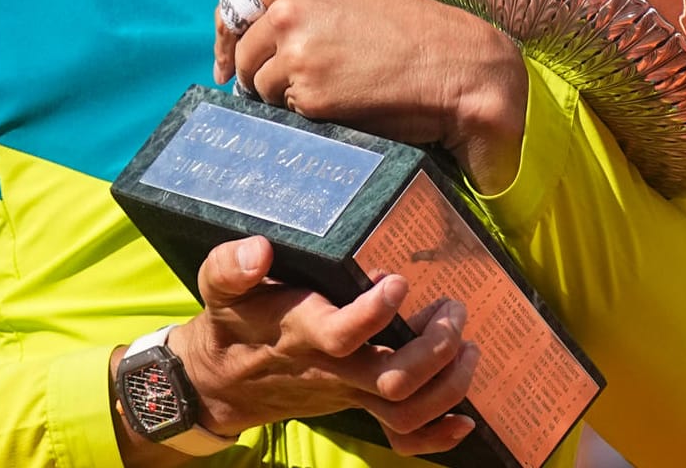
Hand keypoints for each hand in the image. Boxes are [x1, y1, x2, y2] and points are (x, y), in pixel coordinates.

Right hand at [168, 236, 479, 455]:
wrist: (221, 381)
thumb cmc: (230, 323)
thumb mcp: (218, 288)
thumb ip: (232, 267)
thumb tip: (259, 250)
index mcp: (300, 334)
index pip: (342, 334)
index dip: (375, 313)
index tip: (398, 280)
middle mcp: (330, 369)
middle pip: (391, 379)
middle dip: (435, 348)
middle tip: (453, 309)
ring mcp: (348, 392)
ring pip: (405, 409)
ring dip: (448, 383)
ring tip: (468, 344)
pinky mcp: (358, 403)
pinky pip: (401, 435)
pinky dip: (438, 435)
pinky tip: (466, 417)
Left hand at [214, 0, 527, 190]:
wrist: (453, 63)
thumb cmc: (406, 32)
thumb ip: (297, 7)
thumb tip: (250, 41)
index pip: (233, 5)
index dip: (225, 39)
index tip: (224, 63)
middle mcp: (286, 7)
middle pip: (244, 53)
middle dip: (258, 74)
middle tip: (294, 84)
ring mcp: (294, 51)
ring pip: (260, 86)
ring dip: (284, 96)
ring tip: (333, 89)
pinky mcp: (307, 93)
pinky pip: (288, 112)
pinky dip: (308, 114)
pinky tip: (342, 103)